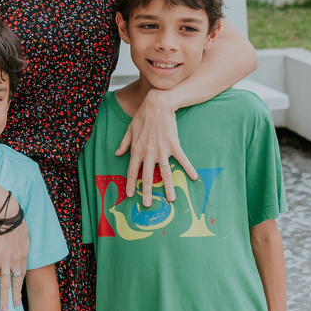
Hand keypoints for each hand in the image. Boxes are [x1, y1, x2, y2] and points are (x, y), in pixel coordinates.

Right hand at [0, 210, 29, 310]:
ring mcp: (5, 260)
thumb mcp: (25, 234)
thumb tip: (21, 245)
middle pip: (16, 282)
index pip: (22, 274)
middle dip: (15, 296)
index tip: (19, 294)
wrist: (8, 215)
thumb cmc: (16, 220)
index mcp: (23, 255)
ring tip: (4, 309)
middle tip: (13, 308)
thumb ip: (23, 243)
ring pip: (5, 282)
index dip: (20, 285)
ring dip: (4, 296)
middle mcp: (16, 261)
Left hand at [115, 89, 197, 206]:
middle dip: (147, 192)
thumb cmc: (142, 116)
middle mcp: (148, 153)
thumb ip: (124, 144)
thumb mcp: (129, 130)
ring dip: (168, 187)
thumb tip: (117, 153)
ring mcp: (162, 150)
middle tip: (148, 205)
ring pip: (165, 173)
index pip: (132, 171)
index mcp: (136, 150)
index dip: (130, 183)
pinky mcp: (174, 145)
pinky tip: (194, 177)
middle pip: (147, 176)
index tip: (130, 195)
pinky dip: (188, 168)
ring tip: (171, 199)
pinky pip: (182, 160)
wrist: (157, 105)